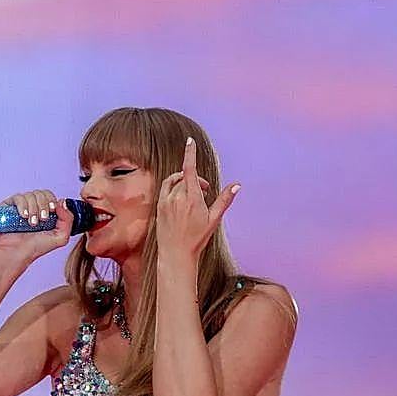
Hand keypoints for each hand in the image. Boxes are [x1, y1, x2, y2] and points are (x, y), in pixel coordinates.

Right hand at [0, 188, 74, 264]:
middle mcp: (32, 206)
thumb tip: (62, 201)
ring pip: (30, 195)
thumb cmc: (36, 247)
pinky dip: (23, 206)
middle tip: (42, 220)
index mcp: (44, 211)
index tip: (52, 211)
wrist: (17, 254)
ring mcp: (20, 206)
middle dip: (43, 206)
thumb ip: (68, 220)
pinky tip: (24, 216)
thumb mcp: (60, 237)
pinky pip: (18, 197)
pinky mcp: (8, 206)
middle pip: (41, 193)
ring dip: (34, 209)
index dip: (52, 201)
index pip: (49, 196)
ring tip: (32, 223)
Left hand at [155, 137, 239, 263]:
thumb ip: (225, 200)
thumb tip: (237, 185)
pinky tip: (181, 198)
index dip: (190, 153)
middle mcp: (176, 198)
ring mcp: (166, 201)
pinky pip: (166, 188)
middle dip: (196, 179)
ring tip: (194, 195)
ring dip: (185, 182)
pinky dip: (174, 186)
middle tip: (205, 191)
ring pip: (175, 181)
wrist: (176, 254)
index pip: (189, 169)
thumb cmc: (196, 238)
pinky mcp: (159, 206)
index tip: (190, 141)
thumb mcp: (213, 219)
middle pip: (186, 177)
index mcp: (192, 199)